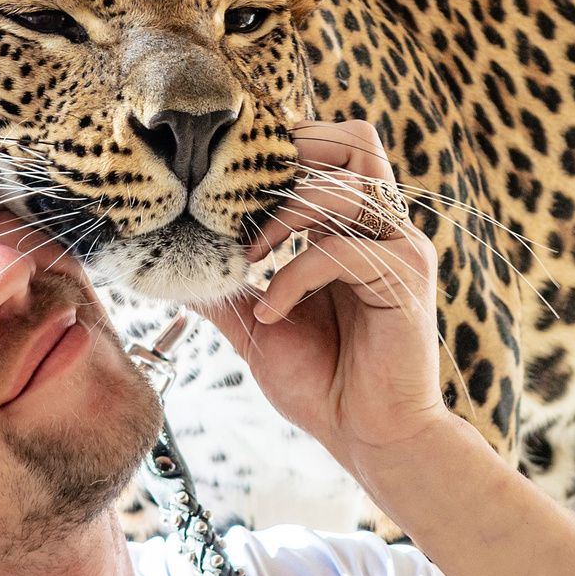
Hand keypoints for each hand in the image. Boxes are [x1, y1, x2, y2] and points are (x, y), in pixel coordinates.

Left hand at [196, 120, 449, 469]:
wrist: (368, 436)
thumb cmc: (322, 380)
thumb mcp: (257, 323)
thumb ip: (224, 284)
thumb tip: (168, 258)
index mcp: (354, 226)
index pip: (330, 148)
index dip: (282, 150)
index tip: (228, 186)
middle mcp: (384, 226)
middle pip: (356, 139)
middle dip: (294, 157)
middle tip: (244, 201)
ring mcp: (401, 248)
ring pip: (344, 189)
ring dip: (283, 216)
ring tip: (247, 258)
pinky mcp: (407, 278)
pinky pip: (342, 251)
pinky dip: (294, 276)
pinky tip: (272, 312)